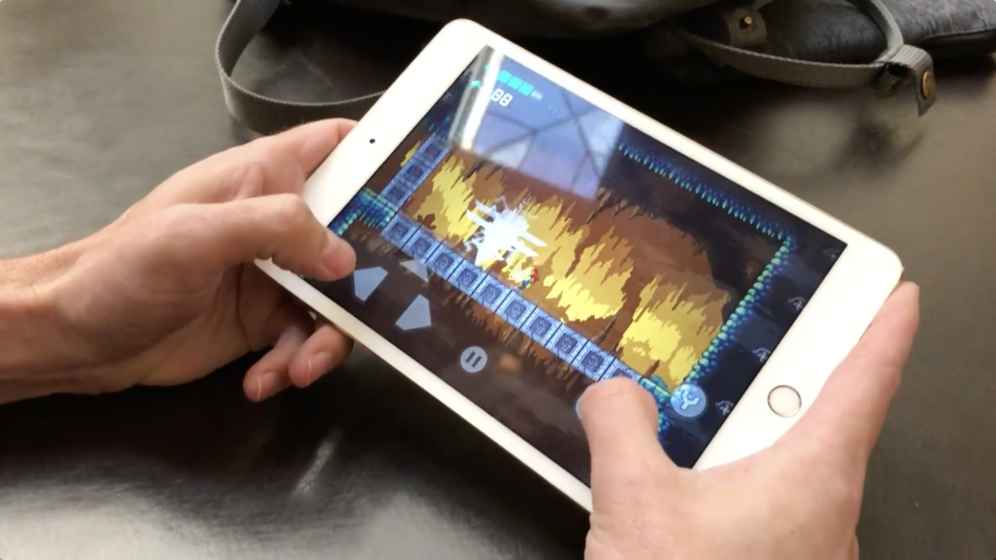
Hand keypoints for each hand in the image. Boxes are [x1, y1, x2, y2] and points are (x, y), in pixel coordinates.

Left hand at [7, 120, 357, 402]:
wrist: (80, 335)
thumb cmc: (127, 267)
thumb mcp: (197, 233)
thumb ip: (276, 227)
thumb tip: (344, 257)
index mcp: (265, 177)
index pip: (337, 147)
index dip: (383, 160)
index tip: (421, 197)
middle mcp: (279, 223)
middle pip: (356, 238)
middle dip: (369, 280)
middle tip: (372, 312)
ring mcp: (276, 275)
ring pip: (337, 302)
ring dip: (325, 341)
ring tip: (296, 369)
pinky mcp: (265, 322)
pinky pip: (304, 342)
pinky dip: (292, 365)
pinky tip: (262, 380)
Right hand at [579, 283, 919, 559]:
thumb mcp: (634, 499)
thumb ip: (621, 425)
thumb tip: (612, 393)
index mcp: (814, 476)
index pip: (864, 382)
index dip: (883, 330)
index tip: (900, 296)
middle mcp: (829, 511)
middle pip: (820, 421)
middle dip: (783, 384)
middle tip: (751, 350)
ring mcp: (810, 548)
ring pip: (791, 471)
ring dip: (750, 444)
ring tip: (695, 427)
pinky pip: (772, 510)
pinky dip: (739, 487)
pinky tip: (689, 495)